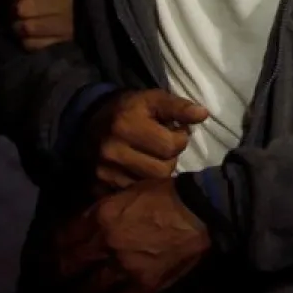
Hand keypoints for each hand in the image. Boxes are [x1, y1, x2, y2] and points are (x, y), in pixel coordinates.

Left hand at [0, 0, 74, 49]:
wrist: (80, 9)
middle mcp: (64, 2)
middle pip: (23, 8)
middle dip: (17, 9)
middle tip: (20, 8)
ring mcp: (65, 25)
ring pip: (27, 27)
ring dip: (19, 25)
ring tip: (24, 21)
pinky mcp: (61, 42)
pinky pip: (31, 44)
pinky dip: (26, 40)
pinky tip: (31, 34)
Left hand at [56, 177, 209, 292]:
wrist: (197, 210)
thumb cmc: (164, 194)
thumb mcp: (125, 192)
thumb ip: (103, 209)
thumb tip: (84, 223)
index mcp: (101, 216)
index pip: (64, 237)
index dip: (51, 250)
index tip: (44, 257)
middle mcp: (105, 244)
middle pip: (69, 265)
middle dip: (53, 277)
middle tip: (45, 286)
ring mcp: (123, 267)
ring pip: (88, 289)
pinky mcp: (142, 285)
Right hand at [83, 89, 209, 194]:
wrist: (89, 122)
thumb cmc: (128, 109)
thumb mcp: (151, 99)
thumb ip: (178, 107)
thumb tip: (203, 114)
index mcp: (126, 125)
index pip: (170, 146)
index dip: (179, 139)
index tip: (174, 131)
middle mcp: (112, 150)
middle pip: (162, 169)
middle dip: (169, 159)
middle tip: (163, 148)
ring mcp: (104, 171)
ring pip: (150, 184)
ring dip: (157, 172)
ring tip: (152, 158)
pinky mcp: (99, 186)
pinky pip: (134, 192)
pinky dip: (141, 183)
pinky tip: (139, 169)